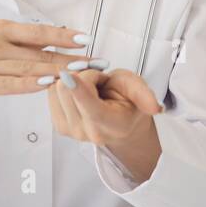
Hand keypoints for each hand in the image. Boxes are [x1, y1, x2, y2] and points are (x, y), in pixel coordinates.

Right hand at [0, 20, 94, 103]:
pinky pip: (10, 85)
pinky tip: (48, 85)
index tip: (86, 38)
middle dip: (70, 58)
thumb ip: (13, 39)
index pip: (38, 32)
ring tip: (81, 74)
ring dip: (58, 71)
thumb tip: (45, 40)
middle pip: (40, 52)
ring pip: (29, 69)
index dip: (63, 36)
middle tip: (96, 61)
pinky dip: (30, 85)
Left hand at [46, 68, 164, 178]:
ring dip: (72, 81)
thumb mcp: (138, 90)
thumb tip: (155, 108)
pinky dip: (64, 87)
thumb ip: (143, 94)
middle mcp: (86, 132)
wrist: (119, 124)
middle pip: (66, 89)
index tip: (70, 74)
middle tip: (99, 81)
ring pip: (55, 89)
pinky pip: (50, 93)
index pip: (91, 107)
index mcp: (110, 125)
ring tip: (91, 89)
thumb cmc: (128, 103)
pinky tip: (78, 93)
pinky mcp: (58, 125)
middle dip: (84, 75)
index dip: (79, 89)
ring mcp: (70, 131)